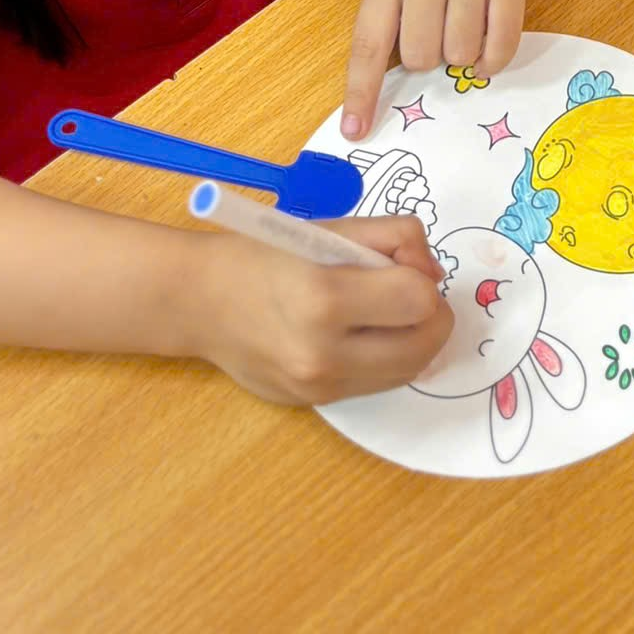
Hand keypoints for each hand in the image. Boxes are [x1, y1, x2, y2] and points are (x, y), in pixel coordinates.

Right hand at [190, 212, 451, 404]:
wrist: (200, 303)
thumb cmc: (263, 254)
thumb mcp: (329, 229)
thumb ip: (394, 239)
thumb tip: (434, 274)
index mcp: (323, 300)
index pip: (418, 300)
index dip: (422, 277)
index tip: (401, 263)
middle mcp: (323, 355)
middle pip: (425, 345)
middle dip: (430, 313)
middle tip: (406, 289)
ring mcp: (319, 388)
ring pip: (409, 371)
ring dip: (414, 339)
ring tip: (387, 310)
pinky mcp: (316, 405)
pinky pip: (377, 384)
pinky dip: (386, 358)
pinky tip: (362, 333)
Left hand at [341, 0, 541, 136]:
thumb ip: (394, 8)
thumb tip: (396, 74)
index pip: (369, 44)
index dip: (362, 91)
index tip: (357, 130)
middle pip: (422, 57)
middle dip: (431, 58)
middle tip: (442, 29)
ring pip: (462, 54)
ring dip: (465, 55)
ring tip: (468, 24)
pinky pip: (501, 44)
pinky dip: (494, 59)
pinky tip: (490, 48)